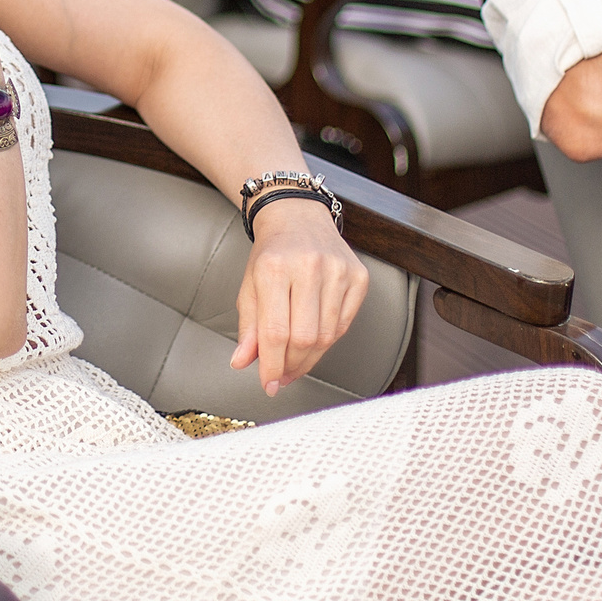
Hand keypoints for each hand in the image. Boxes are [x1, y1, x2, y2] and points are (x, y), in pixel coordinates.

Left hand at [232, 195, 369, 394]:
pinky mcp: (358, 276)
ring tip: (295, 361)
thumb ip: (248, 327)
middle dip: (291, 364)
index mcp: (274, 268)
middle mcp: (309, 267)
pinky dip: (329, 340)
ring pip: (328, 336)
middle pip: (305, 338)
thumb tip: (243, 363)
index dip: (272, 365)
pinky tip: (315, 341)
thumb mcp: (250, 286)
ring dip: (310, 358)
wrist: (297, 217)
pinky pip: (345, 324)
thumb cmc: (271, 254)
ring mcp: (338, 270)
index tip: (269, 384)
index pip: (275, 331)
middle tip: (281, 374)